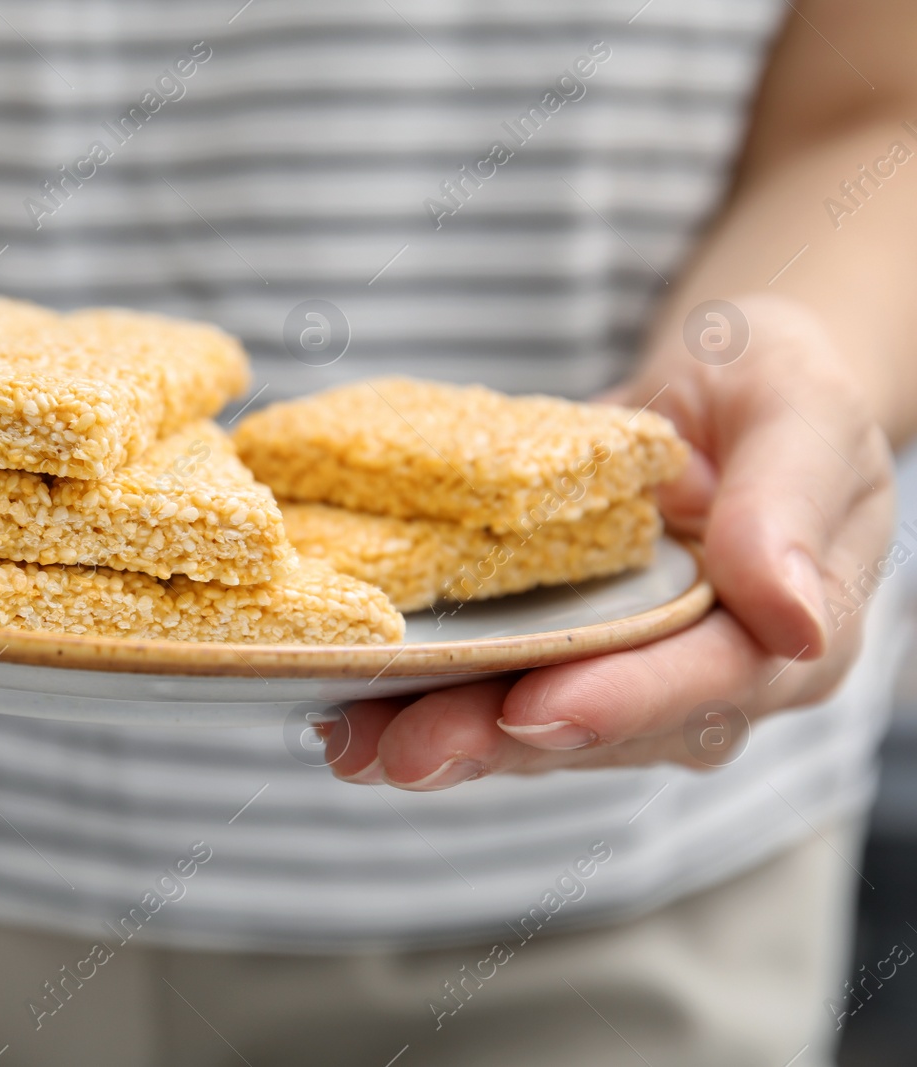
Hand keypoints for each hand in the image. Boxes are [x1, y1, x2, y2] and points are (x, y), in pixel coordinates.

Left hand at [326, 294, 895, 787]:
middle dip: (496, 739)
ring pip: (530, 728)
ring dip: (439, 736)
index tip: (535, 707)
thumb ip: (786, 504)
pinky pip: (490, 691)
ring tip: (354, 743)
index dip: (620, 700)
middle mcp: (703, 681)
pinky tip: (346, 715)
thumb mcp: (797, 408)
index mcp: (784, 636)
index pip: (707, 682)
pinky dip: (419, 702)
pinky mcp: (557, 658)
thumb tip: (792, 620)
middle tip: (406, 750)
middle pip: (599, 728)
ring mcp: (623, 677)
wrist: (717, 391)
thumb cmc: (770, 388)